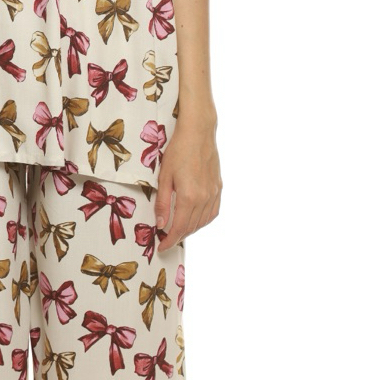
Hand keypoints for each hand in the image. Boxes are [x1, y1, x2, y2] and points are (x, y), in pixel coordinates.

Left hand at [154, 112, 221, 251]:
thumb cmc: (178, 150)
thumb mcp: (164, 176)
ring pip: (203, 221)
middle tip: (166, 240)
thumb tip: (160, 224)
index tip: (162, 247)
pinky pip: (213, 212)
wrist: (198, 132)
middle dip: (178, 236)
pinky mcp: (219, 187)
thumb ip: (162, 202)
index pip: (179, 228)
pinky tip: (195, 218)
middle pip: (191, 227)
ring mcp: (214, 193)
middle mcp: (204, 198)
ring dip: (191, 229)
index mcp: (189, 196)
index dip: (170, 240)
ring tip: (178, 230)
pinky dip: (204, 220)